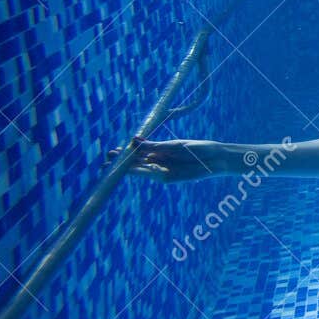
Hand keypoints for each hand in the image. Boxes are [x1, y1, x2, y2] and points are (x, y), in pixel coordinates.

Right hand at [108, 138, 225, 182]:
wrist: (214, 158)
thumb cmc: (196, 148)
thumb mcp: (173, 146)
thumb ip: (153, 146)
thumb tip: (133, 140)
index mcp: (158, 150)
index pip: (137, 152)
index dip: (124, 153)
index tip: (111, 152)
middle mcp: (157, 161)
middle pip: (135, 163)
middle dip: (120, 163)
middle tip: (105, 163)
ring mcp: (161, 171)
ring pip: (140, 170)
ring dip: (126, 170)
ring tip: (111, 168)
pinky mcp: (167, 179)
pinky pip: (151, 175)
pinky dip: (143, 171)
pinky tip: (132, 169)